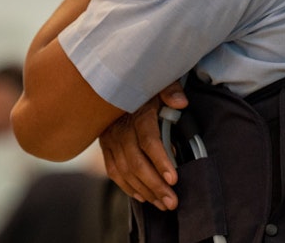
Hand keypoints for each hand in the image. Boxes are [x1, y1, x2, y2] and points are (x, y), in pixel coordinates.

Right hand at [99, 81, 187, 210]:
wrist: (115, 81)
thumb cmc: (145, 84)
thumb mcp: (159, 81)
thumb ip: (170, 90)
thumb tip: (181, 103)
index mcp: (136, 112)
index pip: (148, 140)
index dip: (161, 160)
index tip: (174, 178)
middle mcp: (119, 128)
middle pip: (136, 162)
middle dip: (155, 185)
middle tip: (172, 201)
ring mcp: (109, 138)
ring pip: (125, 171)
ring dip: (145, 190)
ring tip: (163, 204)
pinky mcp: (104, 146)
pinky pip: (113, 171)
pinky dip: (127, 186)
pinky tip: (142, 196)